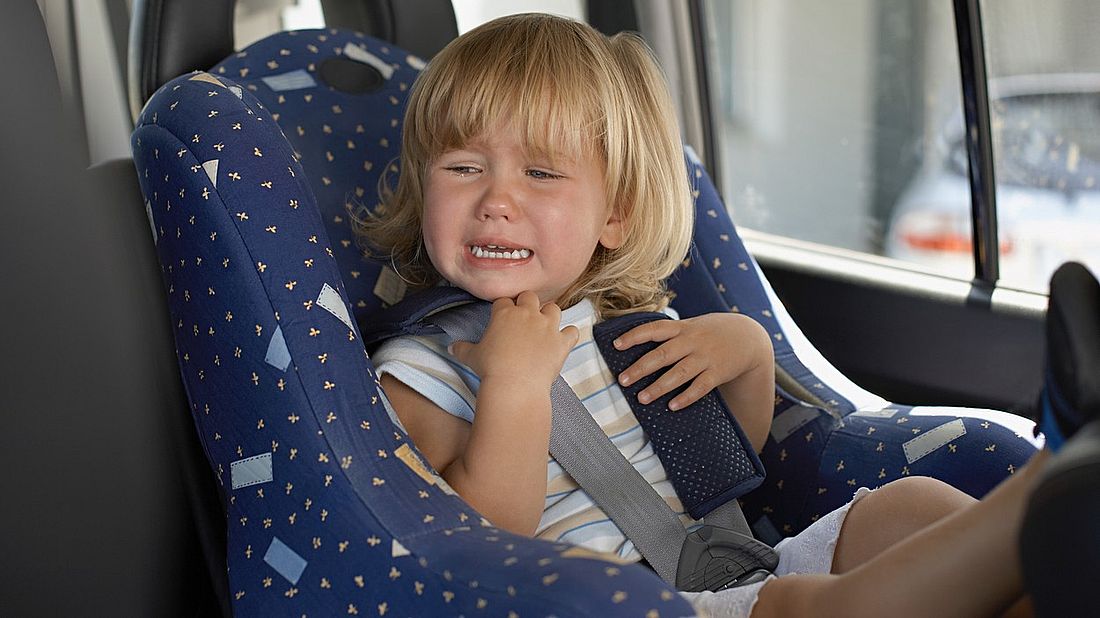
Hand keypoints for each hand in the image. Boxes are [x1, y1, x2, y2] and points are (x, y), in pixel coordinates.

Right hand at [450, 291, 579, 389]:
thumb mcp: (471, 357)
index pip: (504, 301)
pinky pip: (571, 331)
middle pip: (530, 297)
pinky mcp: (561, 342)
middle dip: (527, 304)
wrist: (515, 385)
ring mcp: (548, 326)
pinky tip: (563, 340)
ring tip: (544, 325)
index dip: (503, 308)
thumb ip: (462, 348)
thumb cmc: (491, 369)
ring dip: (549, 315)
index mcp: (505, 313)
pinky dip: (568, 335)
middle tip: (524, 318)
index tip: (502, 316)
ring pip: (554, 308)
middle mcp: (528, 314)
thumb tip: (451, 347)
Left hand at [614, 312, 768, 410]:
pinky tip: (672, 406)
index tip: (616, 345)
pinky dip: (686, 397)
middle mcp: (692, 341)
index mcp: (682, 328)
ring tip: (642, 398)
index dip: (634, 336)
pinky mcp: (718, 372)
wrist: (748, 337)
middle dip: (641, 368)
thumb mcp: (691, 325)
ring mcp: (706, 357)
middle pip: (663, 354)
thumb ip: (669, 333)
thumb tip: (636, 342)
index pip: (655, 329)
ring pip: (680, 373)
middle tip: (622, 380)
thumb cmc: (710, 333)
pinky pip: (701, 387)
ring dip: (660, 387)